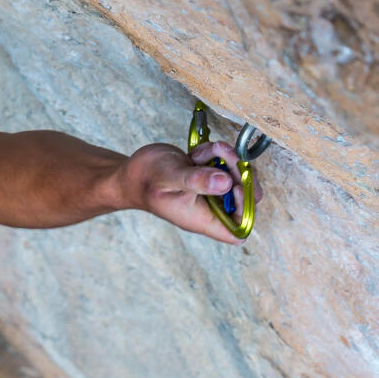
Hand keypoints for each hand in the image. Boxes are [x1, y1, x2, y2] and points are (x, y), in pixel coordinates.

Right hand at [121, 141, 263, 243]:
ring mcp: (212, 192)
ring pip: (238, 177)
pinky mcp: (211, 176)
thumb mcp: (169, 177)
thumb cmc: (144, 179)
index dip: (246, 208)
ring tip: (208, 149)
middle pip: (246, 199)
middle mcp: (211, 208)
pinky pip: (227, 164)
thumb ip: (195, 180)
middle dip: (240, 173)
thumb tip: (225, 183)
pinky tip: (199, 151)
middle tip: (226, 154)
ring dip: (228, 158)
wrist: (132, 172)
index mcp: (203, 219)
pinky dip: (218, 153)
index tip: (235, 186)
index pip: (239, 228)